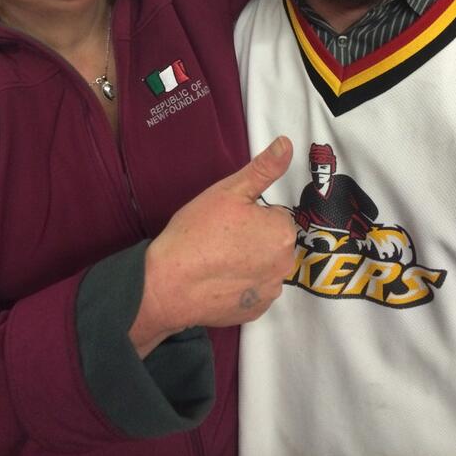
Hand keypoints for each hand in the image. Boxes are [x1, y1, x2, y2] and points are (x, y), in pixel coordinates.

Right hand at [130, 137, 295, 356]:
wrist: (169, 283)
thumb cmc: (197, 233)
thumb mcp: (229, 191)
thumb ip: (263, 168)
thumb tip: (286, 144)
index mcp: (282, 232)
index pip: (274, 215)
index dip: (250, 214)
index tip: (228, 219)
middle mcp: (284, 265)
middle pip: (272, 241)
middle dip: (253, 237)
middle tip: (221, 237)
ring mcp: (269, 291)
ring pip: (264, 266)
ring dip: (248, 262)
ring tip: (216, 258)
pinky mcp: (255, 311)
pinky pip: (254, 290)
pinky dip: (240, 284)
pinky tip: (217, 279)